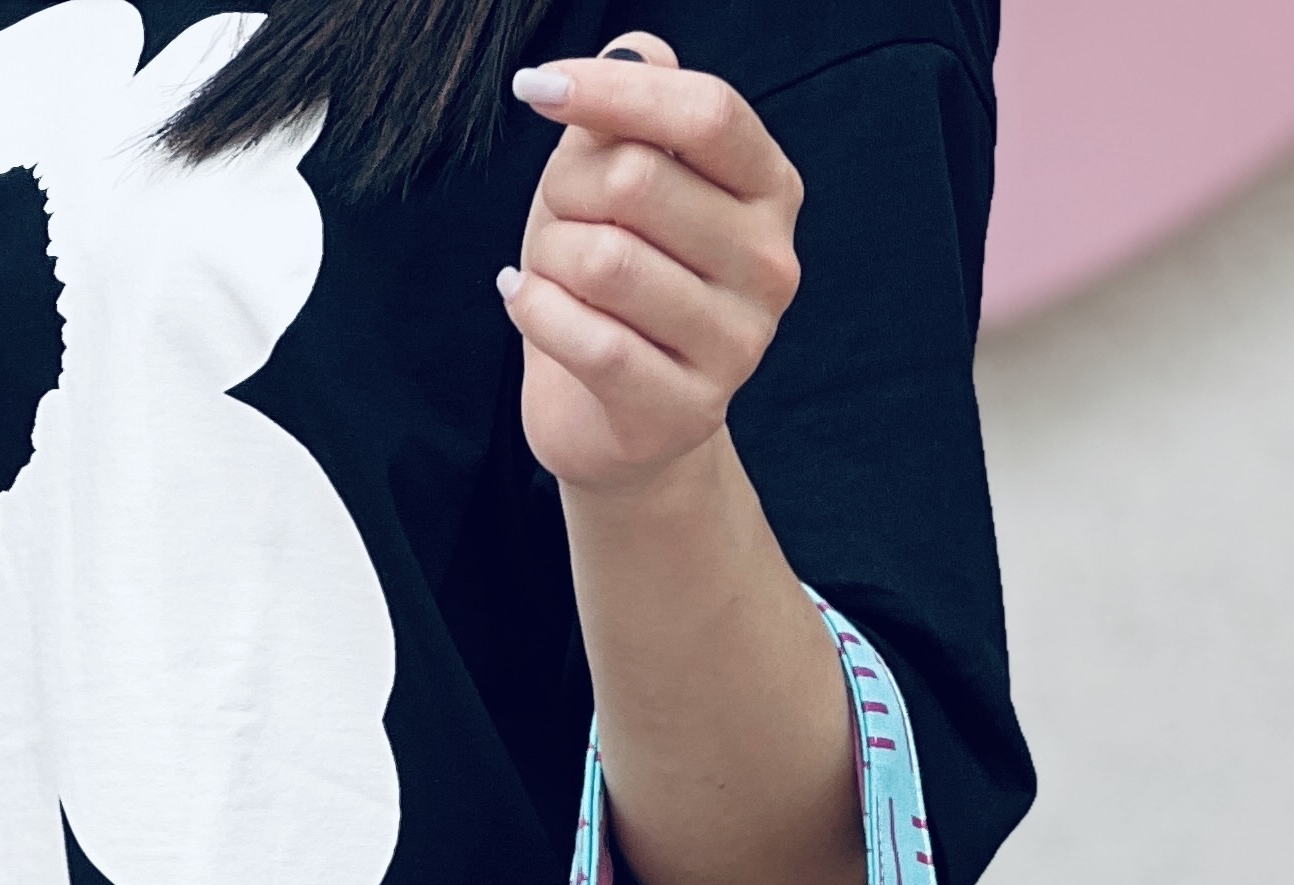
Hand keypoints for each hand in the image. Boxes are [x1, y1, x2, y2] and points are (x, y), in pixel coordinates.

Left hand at [503, 35, 802, 498]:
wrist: (621, 424)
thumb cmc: (619, 287)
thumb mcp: (622, 181)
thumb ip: (634, 108)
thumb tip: (633, 51)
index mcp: (768, 189)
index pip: (705, 113)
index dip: (614, 92)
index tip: (538, 88)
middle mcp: (769, 264)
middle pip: (638, 182)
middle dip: (566, 190)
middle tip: (555, 217)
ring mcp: (737, 344)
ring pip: (605, 261)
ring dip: (548, 258)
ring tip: (548, 271)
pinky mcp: (685, 410)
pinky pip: (592, 342)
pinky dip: (536, 312)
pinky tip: (524, 302)